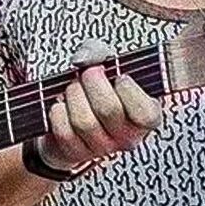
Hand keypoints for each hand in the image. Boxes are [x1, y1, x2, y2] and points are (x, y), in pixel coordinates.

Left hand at [38, 39, 161, 177]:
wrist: (73, 114)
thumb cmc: (97, 88)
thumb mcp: (105, 63)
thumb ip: (99, 52)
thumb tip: (83, 59)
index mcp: (147, 116)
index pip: (146, 113)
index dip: (129, 90)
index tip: (119, 76)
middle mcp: (129, 137)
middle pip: (109, 110)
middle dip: (91, 82)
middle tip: (87, 74)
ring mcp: (102, 148)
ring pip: (84, 121)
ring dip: (73, 95)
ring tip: (73, 88)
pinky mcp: (77, 153)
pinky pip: (64, 130)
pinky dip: (57, 111)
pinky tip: (62, 105)